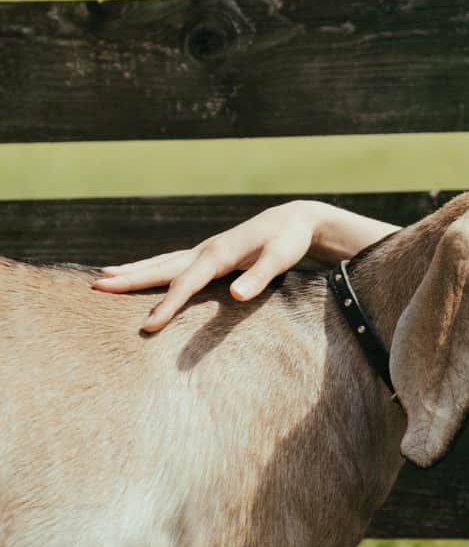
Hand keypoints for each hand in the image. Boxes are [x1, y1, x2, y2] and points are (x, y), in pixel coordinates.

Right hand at [92, 200, 329, 331]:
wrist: (293, 219)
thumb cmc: (288, 240)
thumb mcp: (280, 258)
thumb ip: (259, 277)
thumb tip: (236, 296)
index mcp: (219, 254)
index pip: (187, 283)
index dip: (168, 305)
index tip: (148, 326)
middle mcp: (206, 250)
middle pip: (161, 268)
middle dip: (130, 279)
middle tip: (97, 288)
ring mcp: (205, 251)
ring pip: (162, 262)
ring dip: (134, 271)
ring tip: (103, 277)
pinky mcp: (209, 254)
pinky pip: (172, 262)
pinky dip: (151, 267)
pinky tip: (139, 272)